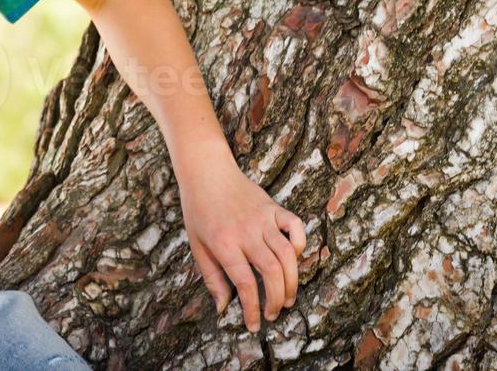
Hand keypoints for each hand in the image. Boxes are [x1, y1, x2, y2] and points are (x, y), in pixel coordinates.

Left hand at [177, 157, 305, 332]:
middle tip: (273, 313)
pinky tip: (294, 259)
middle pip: (271, 272)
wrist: (206, 171)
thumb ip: (212, 277)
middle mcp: (246, 232)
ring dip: (292, 282)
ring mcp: (263, 218)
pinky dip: (300, 245)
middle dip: (275, 300)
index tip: (255, 325)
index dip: (252, 309)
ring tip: (286, 298)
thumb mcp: (197, 245)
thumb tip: (223, 308)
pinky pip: (295, 227)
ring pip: (288, 255)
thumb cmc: (198, 210)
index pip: (244, 283)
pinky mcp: (273, 207)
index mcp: (224, 243)